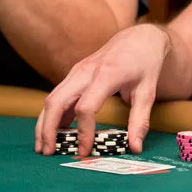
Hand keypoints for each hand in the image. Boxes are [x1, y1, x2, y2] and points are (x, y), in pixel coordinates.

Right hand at [34, 23, 171, 154]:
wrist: (139, 37)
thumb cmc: (145, 63)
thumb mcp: (148, 91)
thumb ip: (140, 120)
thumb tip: (135, 148)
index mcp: (106, 74)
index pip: (85, 107)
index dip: (83, 131)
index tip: (85, 151)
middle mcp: (86, 71)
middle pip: (56, 101)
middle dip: (48, 129)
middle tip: (48, 153)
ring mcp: (77, 71)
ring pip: (51, 98)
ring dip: (44, 124)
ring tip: (43, 148)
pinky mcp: (74, 74)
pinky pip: (58, 96)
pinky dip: (52, 115)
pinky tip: (53, 134)